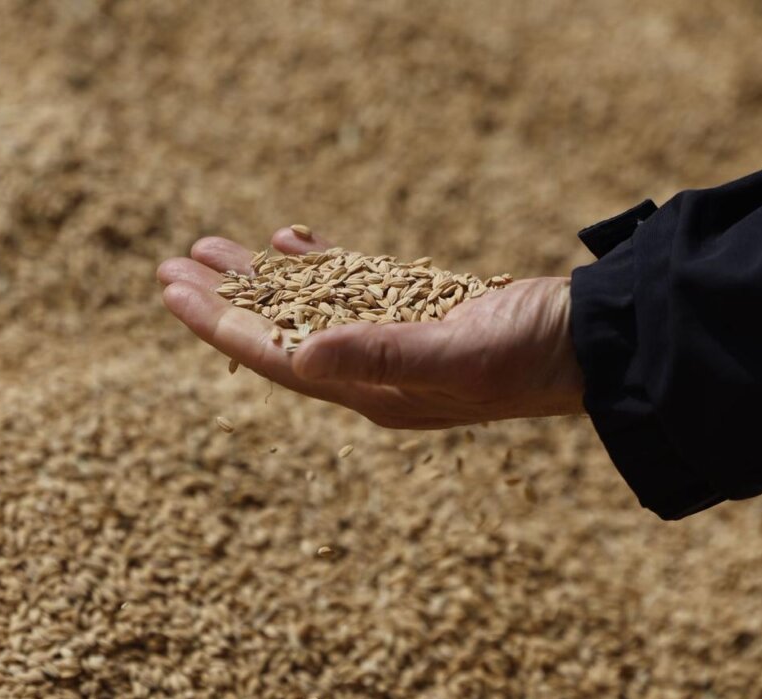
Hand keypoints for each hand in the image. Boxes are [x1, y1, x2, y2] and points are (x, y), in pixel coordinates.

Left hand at [156, 227, 584, 428]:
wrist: (592, 342)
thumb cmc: (532, 353)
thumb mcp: (457, 353)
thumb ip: (380, 354)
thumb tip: (301, 356)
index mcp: (374, 393)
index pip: (278, 359)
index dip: (220, 326)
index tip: (171, 292)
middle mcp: (375, 374)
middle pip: (280, 334)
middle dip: (224, 302)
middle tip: (169, 268)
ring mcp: (396, 343)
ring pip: (309, 309)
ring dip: (260, 280)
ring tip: (211, 248)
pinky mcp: (420, 314)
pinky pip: (353, 290)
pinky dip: (318, 267)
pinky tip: (290, 242)